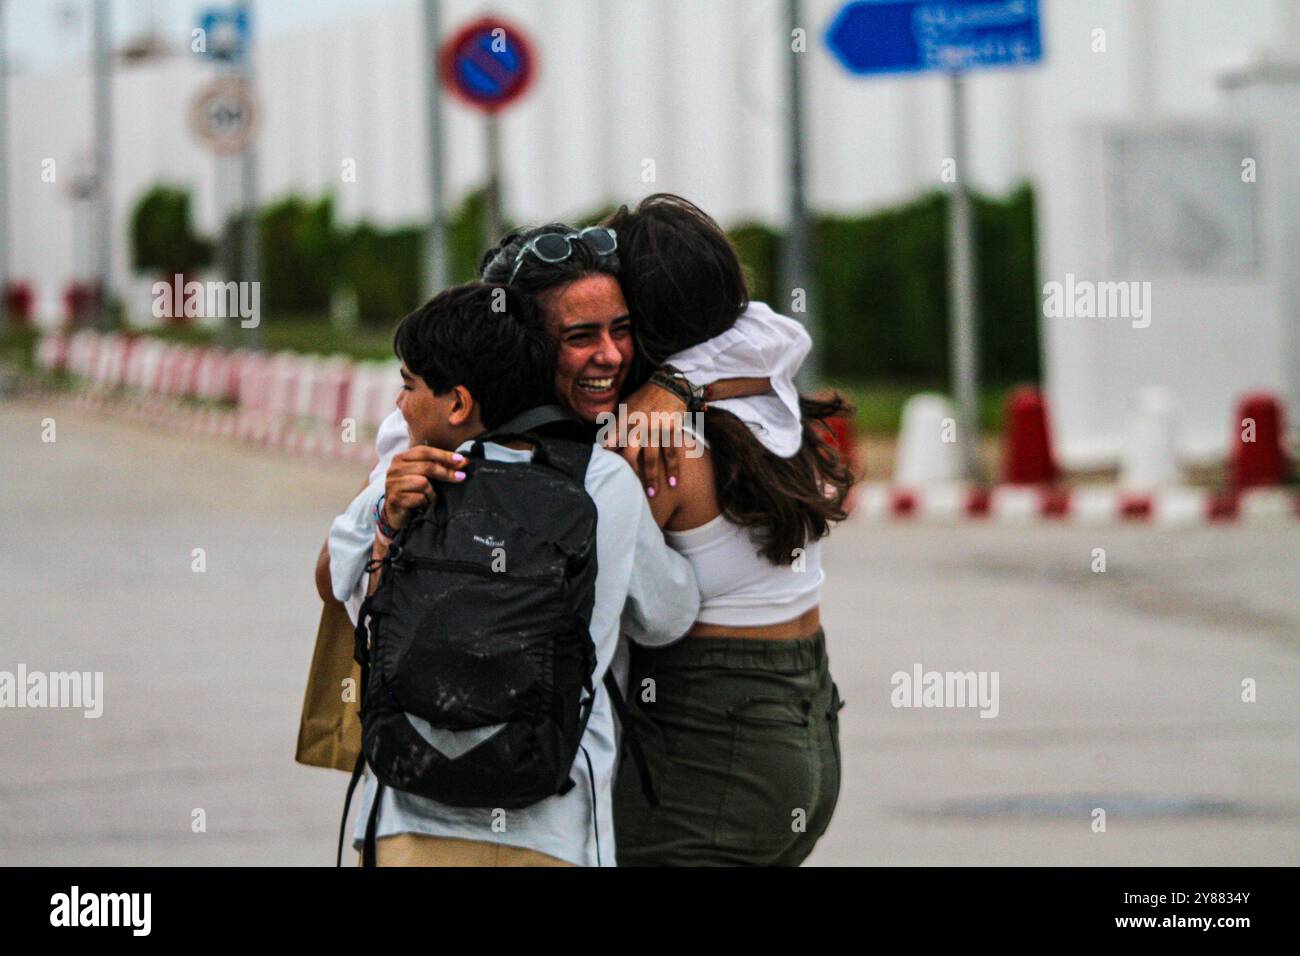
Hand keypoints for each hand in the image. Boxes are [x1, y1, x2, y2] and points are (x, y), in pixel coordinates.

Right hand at [383, 446, 466, 528]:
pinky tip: (423, 505)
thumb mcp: (426, 476)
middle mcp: (394, 469)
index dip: (444, 455)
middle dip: (446, 472)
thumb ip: (441, 466)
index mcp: (401, 458)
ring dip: (432, 493)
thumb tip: (463, 461)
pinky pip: (419, 498)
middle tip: (461, 477)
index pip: (424, 451)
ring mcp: (392, 484)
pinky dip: (425, 502)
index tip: (461, 460)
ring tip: (430, 497)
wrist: (397, 514)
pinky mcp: (394, 499)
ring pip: (423, 483)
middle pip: (426, 466)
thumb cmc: (414, 491)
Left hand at [609, 381, 685, 495]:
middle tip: (630, 488)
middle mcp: (639, 425)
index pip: (612, 439)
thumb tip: (604, 442)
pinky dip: (673, 468)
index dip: (608, 454)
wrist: (669, 384)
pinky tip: (673, 482)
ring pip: (653, 456)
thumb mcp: (625, 406)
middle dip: (629, 471)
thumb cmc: (644, 398)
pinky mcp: (672, 429)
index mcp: (624, 418)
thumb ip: (615, 424)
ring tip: (653, 494)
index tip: (606, 469)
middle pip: (631, 452)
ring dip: (653, 477)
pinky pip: (672, 452)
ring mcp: (656, 428)